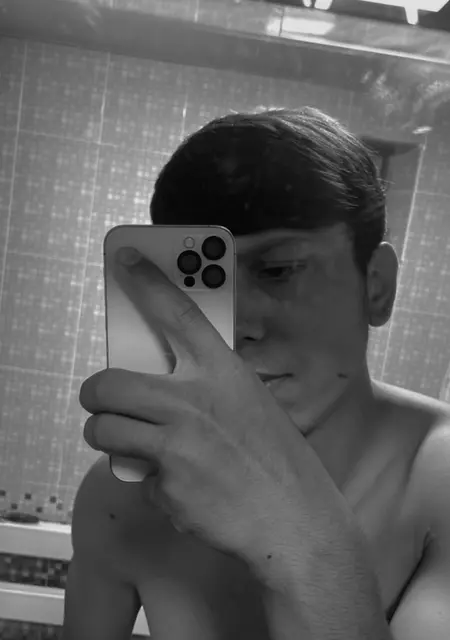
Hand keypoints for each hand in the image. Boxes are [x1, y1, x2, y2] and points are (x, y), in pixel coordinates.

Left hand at [80, 248, 353, 569]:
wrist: (295, 519)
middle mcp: (194, 399)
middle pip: (108, 380)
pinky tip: (182, 486)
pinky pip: (134, 472)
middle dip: (96, 394)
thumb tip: (156, 382)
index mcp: (223, 371)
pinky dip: (149, 479)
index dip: (148, 280)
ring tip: (129, 444)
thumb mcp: (249, 403)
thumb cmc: (276, 459)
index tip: (125, 260)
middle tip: (102, 401)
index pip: (179, 311)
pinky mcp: (166, 482)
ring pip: (103, 427)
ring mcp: (177, 441)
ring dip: (108, 436)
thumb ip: (205, 387)